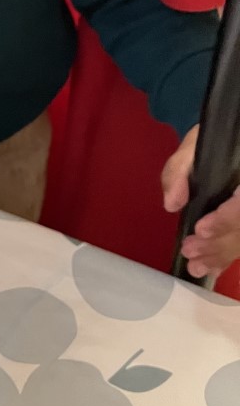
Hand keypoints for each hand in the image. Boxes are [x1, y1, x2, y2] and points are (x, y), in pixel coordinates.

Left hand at [162, 125, 239, 277]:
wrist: (234, 137)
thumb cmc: (213, 141)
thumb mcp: (193, 146)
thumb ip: (179, 170)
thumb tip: (172, 203)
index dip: (225, 220)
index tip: (200, 228)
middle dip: (218, 243)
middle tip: (189, 252)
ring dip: (222, 255)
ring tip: (196, 267)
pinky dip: (228, 256)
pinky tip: (211, 268)